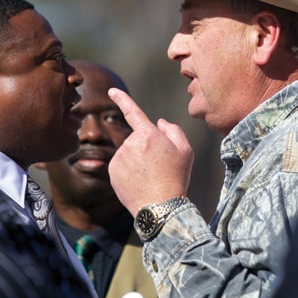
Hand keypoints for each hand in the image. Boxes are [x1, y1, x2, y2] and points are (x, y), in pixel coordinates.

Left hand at [108, 88, 193, 214]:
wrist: (160, 207)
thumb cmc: (176, 177)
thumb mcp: (185, 151)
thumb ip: (173, 130)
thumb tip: (160, 122)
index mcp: (148, 134)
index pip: (133, 111)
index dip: (122, 99)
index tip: (112, 90)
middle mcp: (130, 143)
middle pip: (137, 140)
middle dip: (146, 148)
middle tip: (159, 166)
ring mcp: (119, 158)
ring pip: (128, 153)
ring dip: (137, 160)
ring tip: (150, 177)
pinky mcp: (112, 172)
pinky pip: (121, 166)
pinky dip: (129, 171)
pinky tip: (140, 182)